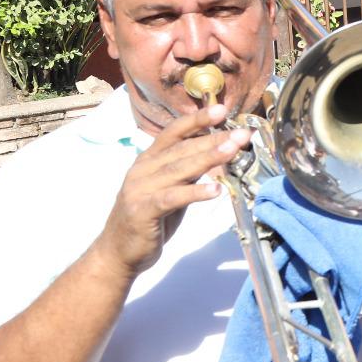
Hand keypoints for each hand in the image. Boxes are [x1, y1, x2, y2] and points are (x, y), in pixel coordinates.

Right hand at [93, 103, 249, 278]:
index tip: (221, 109)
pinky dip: (195, 192)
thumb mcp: (171, 189)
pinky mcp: (143, 210)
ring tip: (233, 149)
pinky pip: (173, 197)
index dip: (197, 120)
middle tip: (242, 133)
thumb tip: (218, 154)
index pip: (174, 132)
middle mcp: (143, 169)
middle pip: (183, 149)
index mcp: (149, 160)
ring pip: (179, 169)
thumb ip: (189, 172)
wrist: (119, 251)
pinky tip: (216, 190)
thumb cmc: (149, 218)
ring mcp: (141, 189)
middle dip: (214, 139)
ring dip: (209, 158)